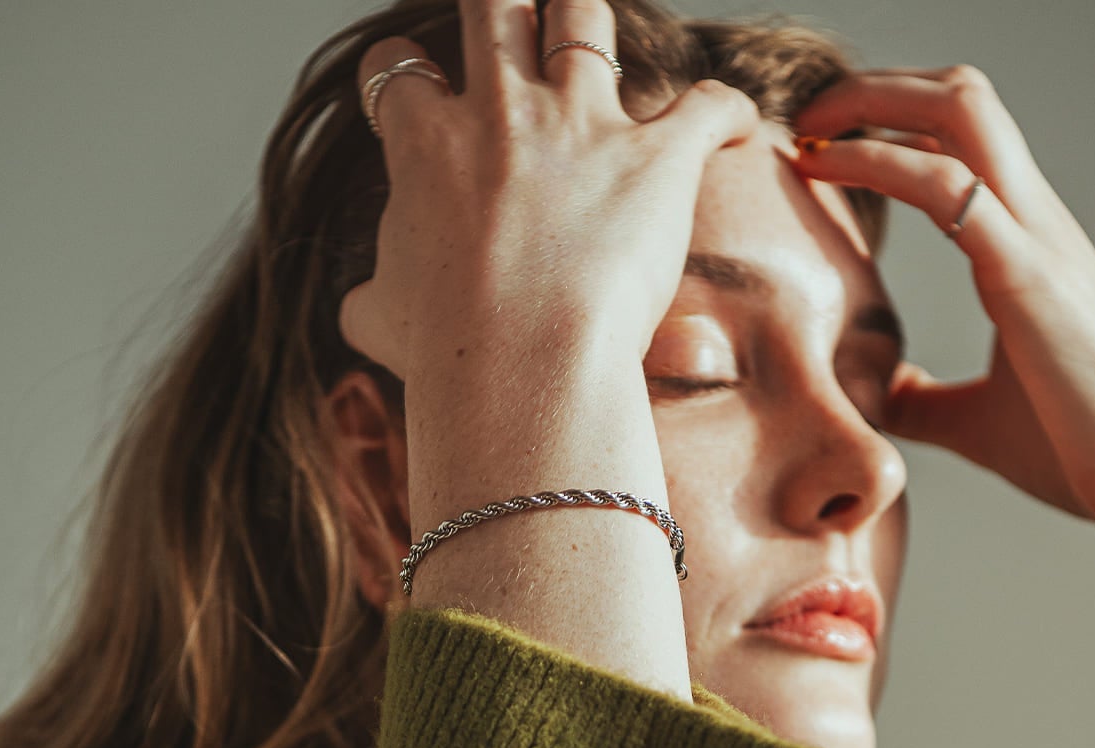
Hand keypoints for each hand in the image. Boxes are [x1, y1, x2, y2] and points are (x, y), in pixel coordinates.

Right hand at [340, 0, 760, 385]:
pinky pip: (706, 106)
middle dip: (498, 13)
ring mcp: (583, 126)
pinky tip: (730, 126)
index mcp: (425, 144)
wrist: (520, 365)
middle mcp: (502, 112)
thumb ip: (371, 297)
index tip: (417, 95)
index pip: (401, 73)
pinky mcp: (657, 159)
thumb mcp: (381, 323)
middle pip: (494, 11)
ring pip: (584, 21)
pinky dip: (723, 113)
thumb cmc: (447, 352)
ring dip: (585, 23)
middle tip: (505, 29)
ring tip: (590, 38)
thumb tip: (364, 305)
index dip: (406, 78)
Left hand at [789, 65, 1094, 549]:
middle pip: (960, 98)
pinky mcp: (1028, 276)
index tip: (822, 148)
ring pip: (961, 111)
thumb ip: (924, 402)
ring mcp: (1036, 240)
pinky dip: (880, 162)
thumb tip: (876, 398)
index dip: (891, 125)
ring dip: (873, 103)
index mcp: (1027, 246)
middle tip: (808, 119)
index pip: (962, 142)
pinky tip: (827, 169)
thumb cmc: (1083, 453)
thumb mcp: (977, 423)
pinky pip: (949, 187)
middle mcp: (1036, 222)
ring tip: (809, 130)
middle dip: (877, 89)